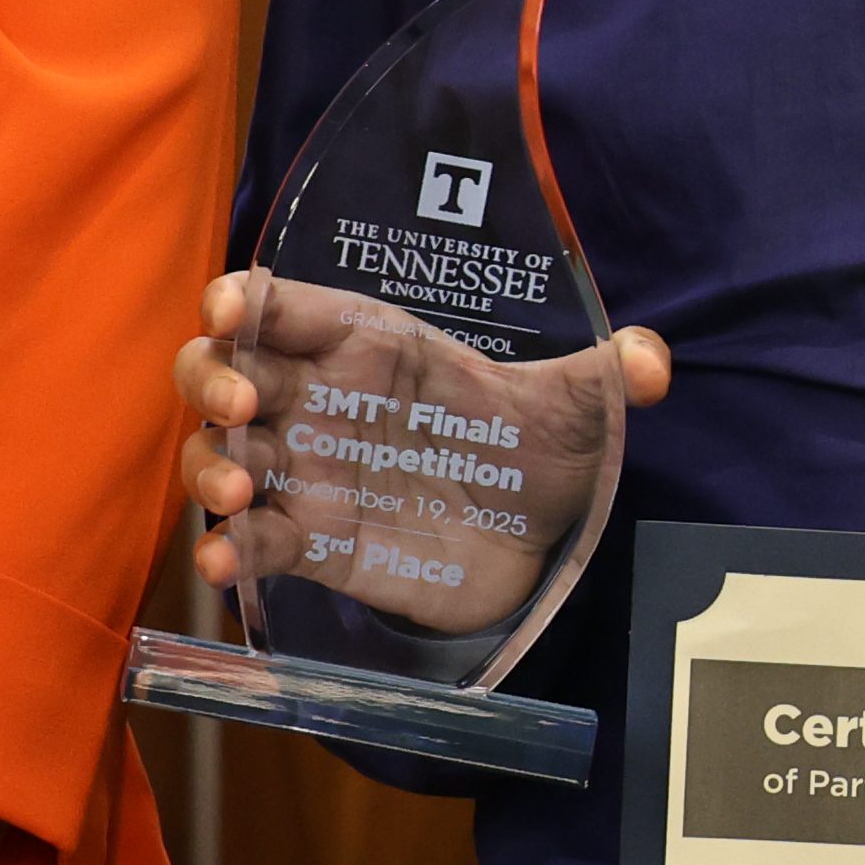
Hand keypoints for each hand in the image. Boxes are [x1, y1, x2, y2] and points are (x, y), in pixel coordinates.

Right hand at [177, 270, 668, 587]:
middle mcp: (321, 402)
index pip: (290, 306)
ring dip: (210, 467)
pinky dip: (229, 552)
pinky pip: (254, 541)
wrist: (538, 541)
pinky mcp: (313, 543)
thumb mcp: (579, 409)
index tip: (233, 308)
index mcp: (372, 346)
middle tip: (242, 403)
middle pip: (227, 368)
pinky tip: (226, 566)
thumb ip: (609, 377)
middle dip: (213, 376)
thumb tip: (654, 362)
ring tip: (240, 491)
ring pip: (220, 453)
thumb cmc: (535, 450)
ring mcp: (308, 473)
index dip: (248, 299)